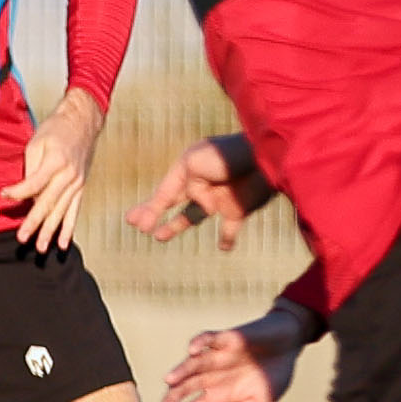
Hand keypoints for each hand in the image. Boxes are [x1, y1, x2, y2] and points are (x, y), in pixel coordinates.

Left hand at [1, 90, 106, 252]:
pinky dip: (69, 228)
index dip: (17, 192)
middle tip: (22, 238)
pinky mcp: (81, 187)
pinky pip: (75, 211)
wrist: (82, 122)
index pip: (34, 184)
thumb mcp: (37, 142)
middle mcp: (68, 176)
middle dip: (34, 223)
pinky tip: (63, 243)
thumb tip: (24, 192)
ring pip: (62, 212)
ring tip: (41, 248)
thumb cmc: (56, 129)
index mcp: (56, 162)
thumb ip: (31, 169)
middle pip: (48, 203)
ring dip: (51, 231)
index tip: (3, 196)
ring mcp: (77, 184)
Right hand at [129, 136, 269, 250]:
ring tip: (159, 237)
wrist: (264, 156)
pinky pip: (230, 228)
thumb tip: (204, 206)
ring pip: (193, 216)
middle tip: (137, 226)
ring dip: (176, 225)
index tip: (136, 224)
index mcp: (188, 167)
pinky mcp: (238, 209)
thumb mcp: (194, 162)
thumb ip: (190, 187)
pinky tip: (224, 247)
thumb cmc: (228, 154)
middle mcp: (201, 183)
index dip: (150, 209)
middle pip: (173, 202)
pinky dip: (227, 238)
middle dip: (153, 212)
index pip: (164, 193)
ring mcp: (219, 197)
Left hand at [160, 319, 304, 401]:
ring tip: (169, 381)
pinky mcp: (226, 338)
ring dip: (180, 372)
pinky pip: (208, 338)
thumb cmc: (273, 376)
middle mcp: (211, 377)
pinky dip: (200, 342)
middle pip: (183, 389)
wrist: (288, 346)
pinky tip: (192, 350)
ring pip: (191, 365)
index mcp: (217, 396)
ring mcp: (216, 357)